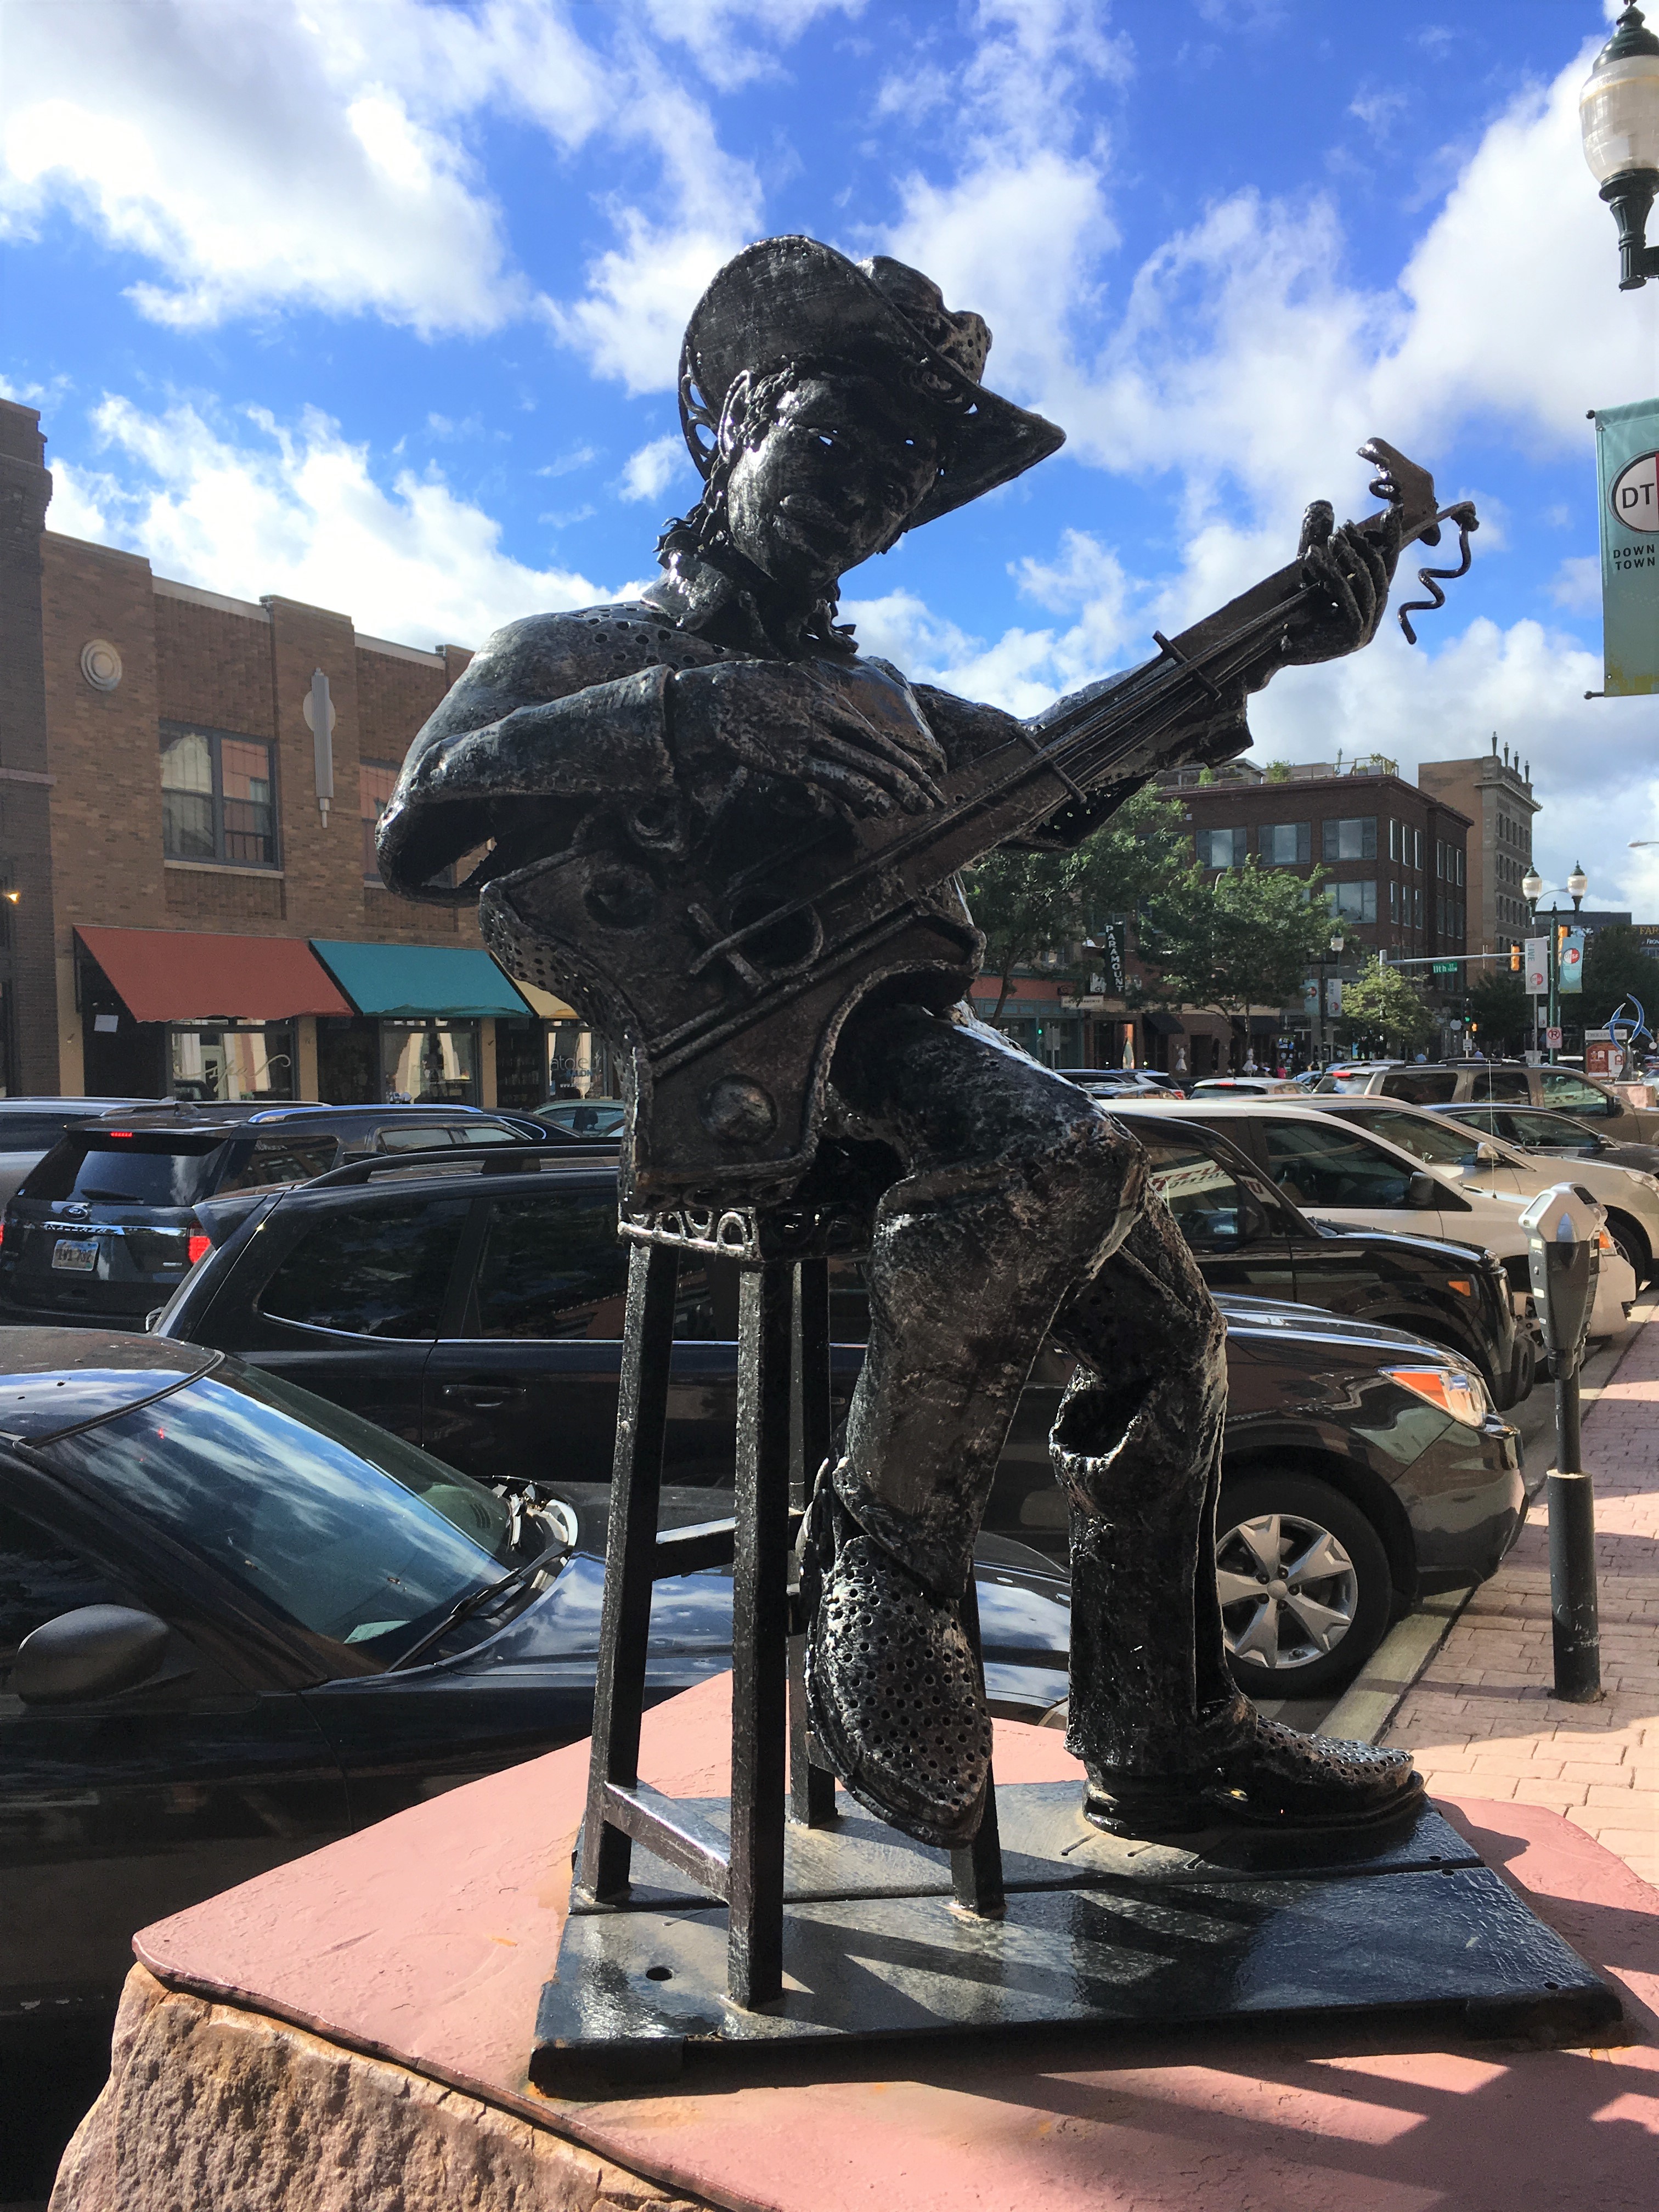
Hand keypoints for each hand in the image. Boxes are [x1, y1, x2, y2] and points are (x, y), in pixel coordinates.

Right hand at [669, 659, 945, 819]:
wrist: (710, 699)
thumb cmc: (741, 692)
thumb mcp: (784, 684)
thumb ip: (810, 701)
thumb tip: (826, 715)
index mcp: (826, 699)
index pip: (874, 735)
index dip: (903, 759)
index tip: (925, 777)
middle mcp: (826, 716)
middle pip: (880, 751)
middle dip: (912, 779)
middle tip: (937, 800)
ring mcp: (812, 737)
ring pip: (865, 765)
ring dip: (897, 788)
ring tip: (922, 807)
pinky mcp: (793, 758)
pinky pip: (835, 776)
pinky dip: (862, 790)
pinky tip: (883, 804)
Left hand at [1276, 503, 1395, 667]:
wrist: (1279, 653)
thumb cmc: (1297, 619)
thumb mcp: (1318, 586)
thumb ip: (1330, 564)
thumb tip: (1336, 531)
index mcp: (1371, 608)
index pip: (1388, 568)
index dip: (1392, 539)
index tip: (1392, 511)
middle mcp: (1374, 619)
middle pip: (1381, 572)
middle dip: (1364, 546)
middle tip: (1346, 526)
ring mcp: (1366, 629)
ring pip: (1365, 582)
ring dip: (1349, 556)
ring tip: (1333, 538)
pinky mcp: (1352, 634)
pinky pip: (1345, 596)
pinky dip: (1332, 574)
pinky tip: (1317, 558)